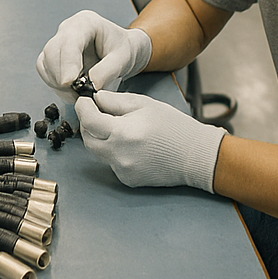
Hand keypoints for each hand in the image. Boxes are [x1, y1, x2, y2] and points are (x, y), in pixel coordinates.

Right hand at [35, 9, 152, 103]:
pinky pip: (45, 70)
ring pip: (45, 62)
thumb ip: (107, 71)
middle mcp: (67, 29)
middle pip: (52, 51)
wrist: (120, 50)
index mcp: (85, 23)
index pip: (70, 41)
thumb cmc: (122, 49)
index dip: (67, 63)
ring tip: (76, 93)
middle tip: (77, 93)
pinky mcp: (54, 55)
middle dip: (61, 76)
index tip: (69, 82)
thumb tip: (91, 85)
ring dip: (56, 82)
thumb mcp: (123, 59)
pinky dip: (54, 84)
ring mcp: (59, 41)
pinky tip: (70, 91)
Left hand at [76, 90, 226, 190]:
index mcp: (122, 133)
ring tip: (118, 127)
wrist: (195, 156)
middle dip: (88, 124)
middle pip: (87, 139)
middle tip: (97, 112)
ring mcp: (122, 170)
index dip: (82, 108)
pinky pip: (111, 163)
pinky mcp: (127, 180)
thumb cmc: (174, 127)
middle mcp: (118, 155)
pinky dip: (113, 151)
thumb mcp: (144, 104)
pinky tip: (130, 144)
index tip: (84, 101)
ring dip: (100, 138)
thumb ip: (115, 101)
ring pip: (98, 152)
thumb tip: (96, 99)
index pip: (88, 120)